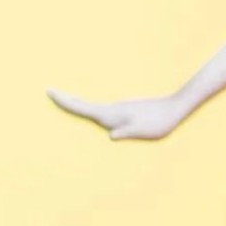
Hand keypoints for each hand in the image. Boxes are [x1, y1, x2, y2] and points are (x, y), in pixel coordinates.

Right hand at [48, 89, 187, 140]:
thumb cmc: (159, 122)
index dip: (65, 101)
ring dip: (77, 103)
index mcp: (112, 114)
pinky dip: (90, 108)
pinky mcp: (126, 110)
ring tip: (65, 100)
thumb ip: (127, 132)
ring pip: (92, 106)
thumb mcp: (143, 130)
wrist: (175, 107)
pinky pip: (102, 109)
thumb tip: (111, 135)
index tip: (50, 91)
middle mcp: (112, 109)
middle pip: (83, 104)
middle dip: (66, 99)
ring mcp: (119, 108)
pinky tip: (93, 111)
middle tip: (50, 91)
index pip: (83, 107)